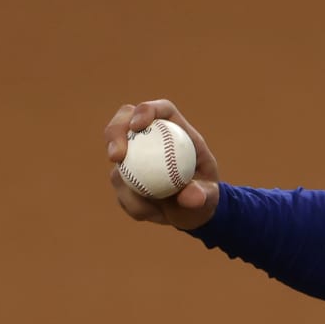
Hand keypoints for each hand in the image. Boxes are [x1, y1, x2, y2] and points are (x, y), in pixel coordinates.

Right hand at [104, 100, 219, 229]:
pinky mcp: (125, 174)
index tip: (137, 126)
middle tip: (116, 157)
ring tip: (151, 209)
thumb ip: (202, 195)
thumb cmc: (206, 196)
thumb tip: (191, 197)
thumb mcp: (210, 197)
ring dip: (125, 183)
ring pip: (116, 157)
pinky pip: (119, 186)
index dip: (146, 110)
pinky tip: (148, 213)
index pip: (161, 110)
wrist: (194, 212)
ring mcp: (135, 155)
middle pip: (125, 121)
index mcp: (177, 132)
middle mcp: (152, 138)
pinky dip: (130, 201)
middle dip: (114, 132)